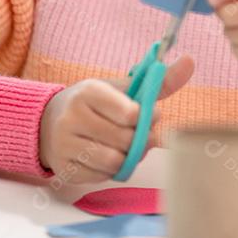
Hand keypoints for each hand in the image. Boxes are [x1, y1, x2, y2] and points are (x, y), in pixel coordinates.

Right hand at [38, 55, 194, 182]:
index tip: (143, 114)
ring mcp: (65, 144)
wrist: (48, 123)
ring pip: (114, 162)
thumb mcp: (122, 89)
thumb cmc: (94, 104)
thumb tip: (190, 61)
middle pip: (125, 140)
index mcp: (89, 92)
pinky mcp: (63, 168)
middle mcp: (72, 117)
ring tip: (122, 145)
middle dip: (139, 140)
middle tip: (137, 134)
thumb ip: (158, 82)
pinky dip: (110, 170)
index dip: (144, 118)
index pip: (130, 113)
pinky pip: (101, 177)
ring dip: (126, 157)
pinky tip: (104, 155)